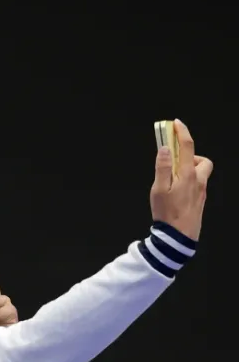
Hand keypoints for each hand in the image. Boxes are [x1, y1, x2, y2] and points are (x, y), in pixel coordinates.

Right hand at [150, 118, 212, 240]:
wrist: (179, 237)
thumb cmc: (167, 213)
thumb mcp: (159, 190)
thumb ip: (162, 167)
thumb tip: (164, 149)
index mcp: (187, 174)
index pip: (187, 147)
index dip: (182, 132)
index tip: (176, 124)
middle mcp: (198, 180)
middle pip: (201, 160)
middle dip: (190, 156)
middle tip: (174, 162)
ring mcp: (201, 191)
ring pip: (200, 173)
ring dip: (189, 170)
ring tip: (172, 180)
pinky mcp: (200, 201)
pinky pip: (197, 185)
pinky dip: (188, 182)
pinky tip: (176, 194)